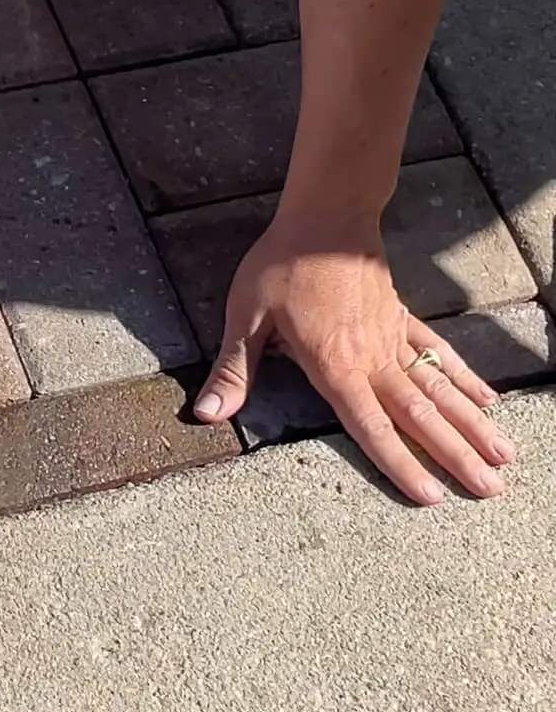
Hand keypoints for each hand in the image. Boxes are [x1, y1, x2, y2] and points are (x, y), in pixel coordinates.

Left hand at [193, 209, 515, 504]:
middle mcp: (373, 359)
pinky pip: (439, 354)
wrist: (325, 215)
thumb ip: (235, 369)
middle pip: (419, 416)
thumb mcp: (246, 316)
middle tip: (491, 491)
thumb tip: (208, 415)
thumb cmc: (282, 264)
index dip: (400, 463)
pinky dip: (464, 378)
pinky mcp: (402, 319)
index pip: (371, 427)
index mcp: (336, 366)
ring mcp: (393, 339)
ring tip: (503, 457)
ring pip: (439, 390)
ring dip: (472, 424)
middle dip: (455, 456)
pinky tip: (489, 400)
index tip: (431, 496)